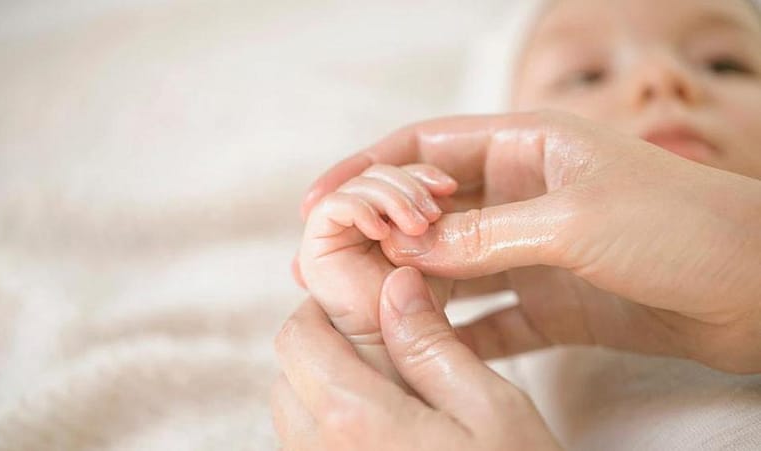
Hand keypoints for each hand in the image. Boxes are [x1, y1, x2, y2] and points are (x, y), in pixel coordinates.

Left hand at [273, 267, 560, 449]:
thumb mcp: (489, 407)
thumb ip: (432, 344)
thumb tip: (396, 285)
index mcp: (356, 421)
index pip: (296, 341)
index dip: (320, 311)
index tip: (360, 309)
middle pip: (286, 380)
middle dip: (321, 352)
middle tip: (380, 351)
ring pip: (292, 420)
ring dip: (323, 394)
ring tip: (388, 395)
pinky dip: (330, 432)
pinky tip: (385, 435)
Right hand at [301, 110, 760, 373]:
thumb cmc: (684, 226)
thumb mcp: (573, 220)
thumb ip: (486, 234)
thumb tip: (407, 247)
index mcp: (529, 146)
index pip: (427, 148)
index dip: (368, 170)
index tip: (320, 203)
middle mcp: (526, 193)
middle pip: (432, 208)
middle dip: (377, 233)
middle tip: (323, 263)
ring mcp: (538, 248)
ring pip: (454, 263)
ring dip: (409, 281)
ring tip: (357, 303)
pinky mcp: (557, 298)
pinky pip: (491, 315)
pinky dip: (457, 329)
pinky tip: (419, 347)